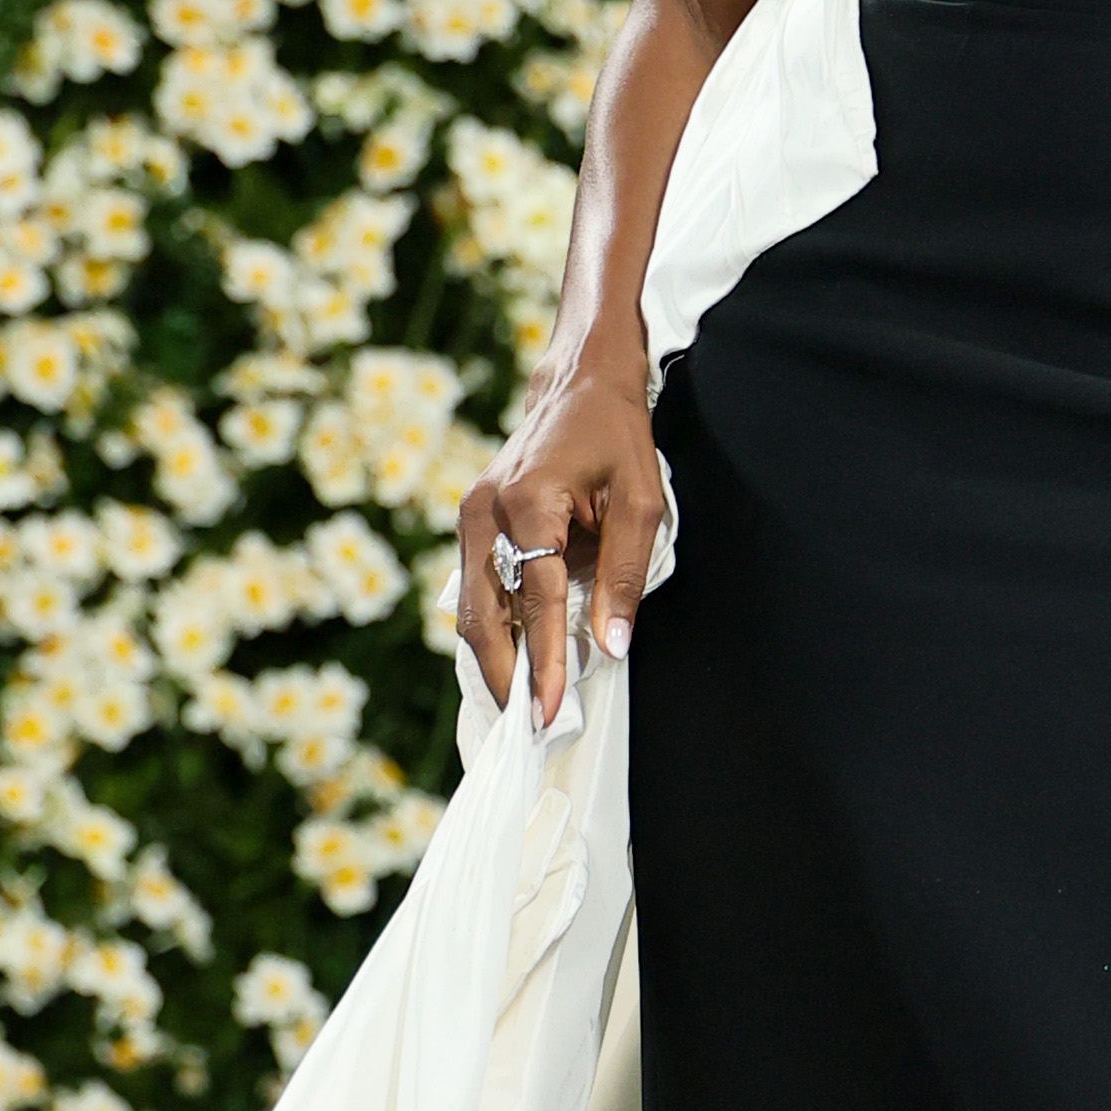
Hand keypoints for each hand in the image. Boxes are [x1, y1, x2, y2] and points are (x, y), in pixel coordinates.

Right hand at [453, 348, 663, 724]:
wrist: (578, 383)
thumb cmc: (616, 436)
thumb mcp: (641, 504)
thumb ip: (625, 577)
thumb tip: (610, 646)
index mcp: (529, 503)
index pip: (535, 601)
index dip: (544, 662)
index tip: (549, 711)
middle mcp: (485, 511)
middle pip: (481, 614)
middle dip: (502, 676)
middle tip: (527, 727)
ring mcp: (470, 515)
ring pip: (469, 606)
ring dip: (492, 658)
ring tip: (520, 706)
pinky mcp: (472, 521)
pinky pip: (475, 587)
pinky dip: (492, 628)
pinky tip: (513, 662)